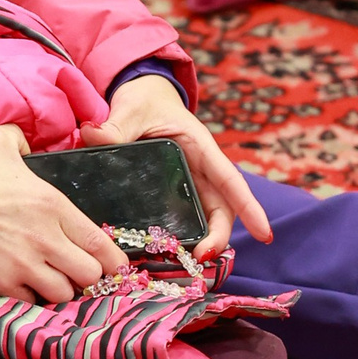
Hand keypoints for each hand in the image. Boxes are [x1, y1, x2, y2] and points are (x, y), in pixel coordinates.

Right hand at [0, 122, 126, 306]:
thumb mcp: (1, 140)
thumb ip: (24, 142)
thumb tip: (28, 145)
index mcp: (52, 205)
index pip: (98, 242)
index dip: (113, 259)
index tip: (116, 266)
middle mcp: (45, 239)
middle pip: (88, 274)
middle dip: (86, 274)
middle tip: (76, 269)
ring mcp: (22, 264)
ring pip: (62, 294)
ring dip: (60, 288)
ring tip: (51, 279)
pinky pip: (30, 301)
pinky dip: (31, 296)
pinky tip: (24, 284)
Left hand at [78, 72, 270, 264]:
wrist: (141, 96)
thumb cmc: (145, 100)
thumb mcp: (131, 109)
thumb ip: (115, 125)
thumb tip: (93, 134)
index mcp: (200, 147)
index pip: (229, 179)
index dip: (248, 207)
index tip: (264, 233)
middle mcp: (201, 169)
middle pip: (222, 207)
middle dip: (219, 235)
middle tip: (200, 257)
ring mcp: (189, 183)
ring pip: (206, 217)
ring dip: (203, 240)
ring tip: (185, 261)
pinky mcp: (174, 192)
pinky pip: (185, 218)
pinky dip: (182, 237)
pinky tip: (164, 253)